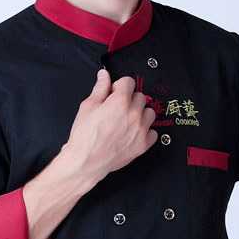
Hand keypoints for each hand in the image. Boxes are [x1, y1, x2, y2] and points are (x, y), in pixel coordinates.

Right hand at [65, 68, 157, 183]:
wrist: (85, 162)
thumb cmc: (85, 137)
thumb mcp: (88, 107)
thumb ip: (100, 89)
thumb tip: (104, 76)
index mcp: (120, 101)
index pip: (129, 82)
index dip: (119, 86)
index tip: (115, 92)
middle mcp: (133, 114)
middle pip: (140, 96)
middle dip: (129, 100)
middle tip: (118, 109)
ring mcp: (140, 130)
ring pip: (149, 113)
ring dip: (140, 114)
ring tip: (127, 121)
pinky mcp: (143, 145)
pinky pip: (153, 132)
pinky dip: (145, 132)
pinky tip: (133, 133)